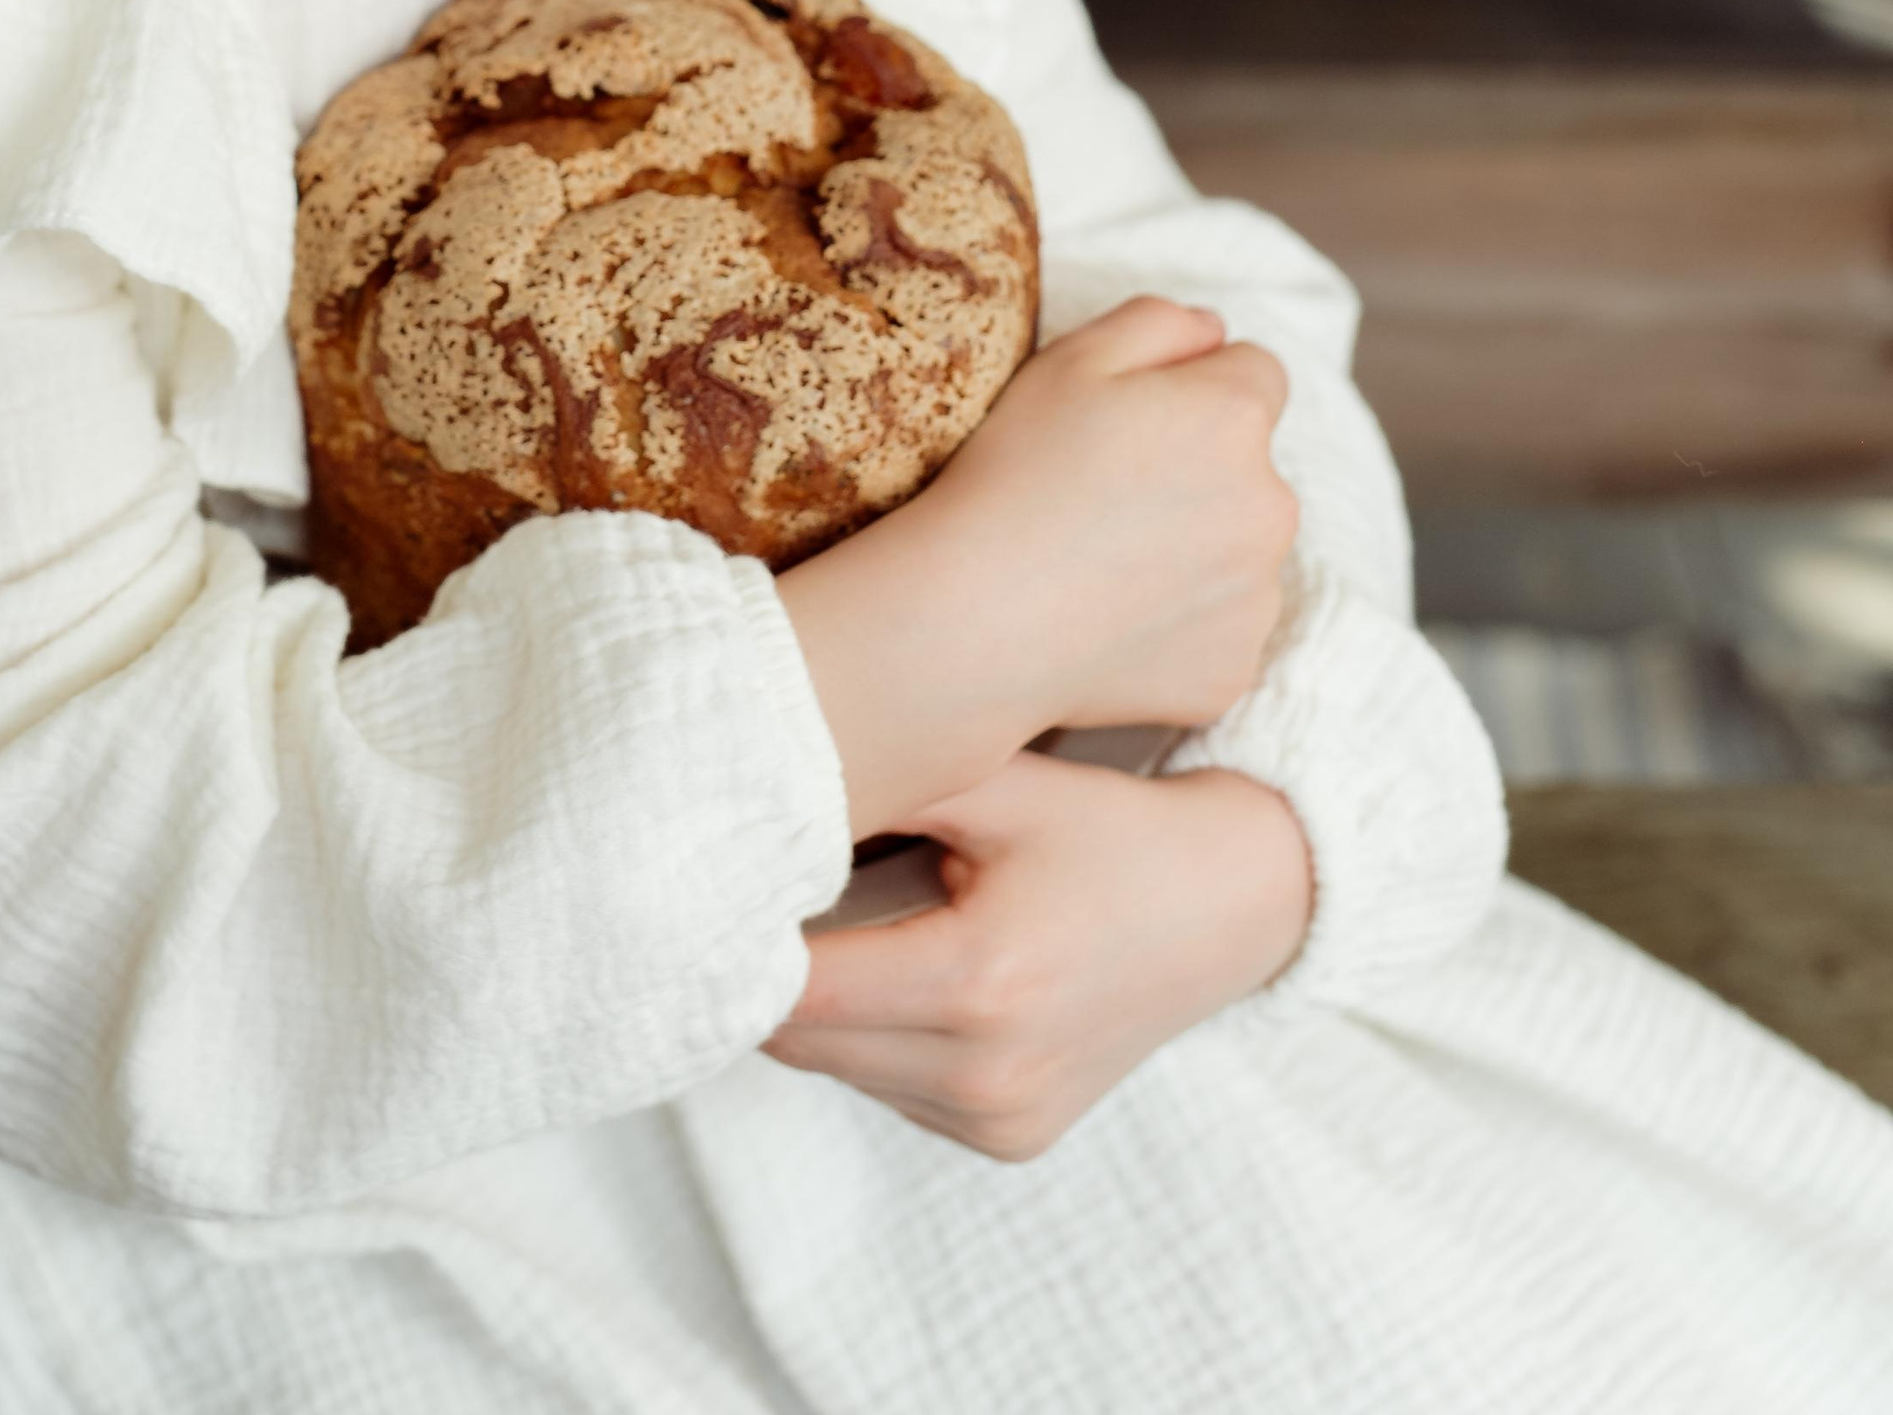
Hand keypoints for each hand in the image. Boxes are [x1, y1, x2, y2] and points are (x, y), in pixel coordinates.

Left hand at [767, 752, 1312, 1160]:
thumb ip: (882, 785)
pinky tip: (898, 967)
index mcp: (975, 982)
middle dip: (761, 971)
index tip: (693, 892)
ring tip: (818, 919)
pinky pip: (891, 1091)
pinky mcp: (1010, 1139)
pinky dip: (873, 1037)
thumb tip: (761, 783)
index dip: (734, 944)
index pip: (797, 989)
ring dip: (818, 1006)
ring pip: (839, 1067)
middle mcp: (985, 1073)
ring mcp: (1000, 1119)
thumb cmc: (1106, 830)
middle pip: (802, 1038)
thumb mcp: (996, 783)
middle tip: (730, 893)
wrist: (1230, 907)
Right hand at [779, 298, 1296, 836]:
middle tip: (1106, 494)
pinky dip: (1179, 625)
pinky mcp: (1234, 671)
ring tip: (1103, 563)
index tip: (1135, 419)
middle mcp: (1272, 506)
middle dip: (1200, 471)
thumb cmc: (1017, 471)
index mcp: (1237, 418)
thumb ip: (1160, 322)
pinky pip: (1218, 630)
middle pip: (1251, 469)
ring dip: (1196, 549)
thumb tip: (1215, 332)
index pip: (1255, 375)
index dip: (1193, 387)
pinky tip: (1109, 620)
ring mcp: (1258, 598)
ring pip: (1239, 552)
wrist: (979, 616)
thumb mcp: (1072, 358)